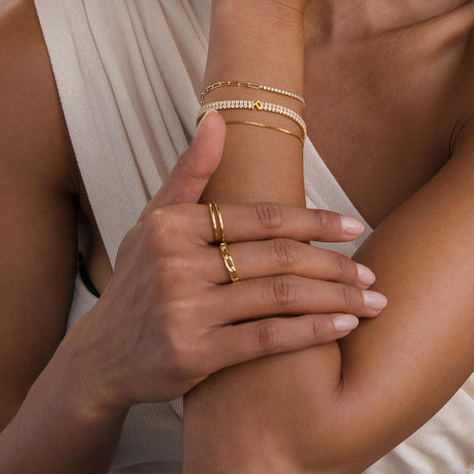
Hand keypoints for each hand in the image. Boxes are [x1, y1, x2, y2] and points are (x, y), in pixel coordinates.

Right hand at [63, 113, 385, 412]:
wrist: (101, 357)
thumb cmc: (139, 280)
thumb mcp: (154, 221)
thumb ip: (190, 171)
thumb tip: (216, 116)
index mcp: (173, 225)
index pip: (262, 218)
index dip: (314, 221)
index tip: (353, 227)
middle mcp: (178, 264)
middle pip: (278, 258)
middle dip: (334, 266)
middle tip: (372, 272)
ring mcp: (186, 311)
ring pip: (280, 298)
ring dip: (335, 299)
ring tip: (372, 300)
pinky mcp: (194, 355)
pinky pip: (268, 339)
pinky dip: (312, 332)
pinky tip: (344, 327)